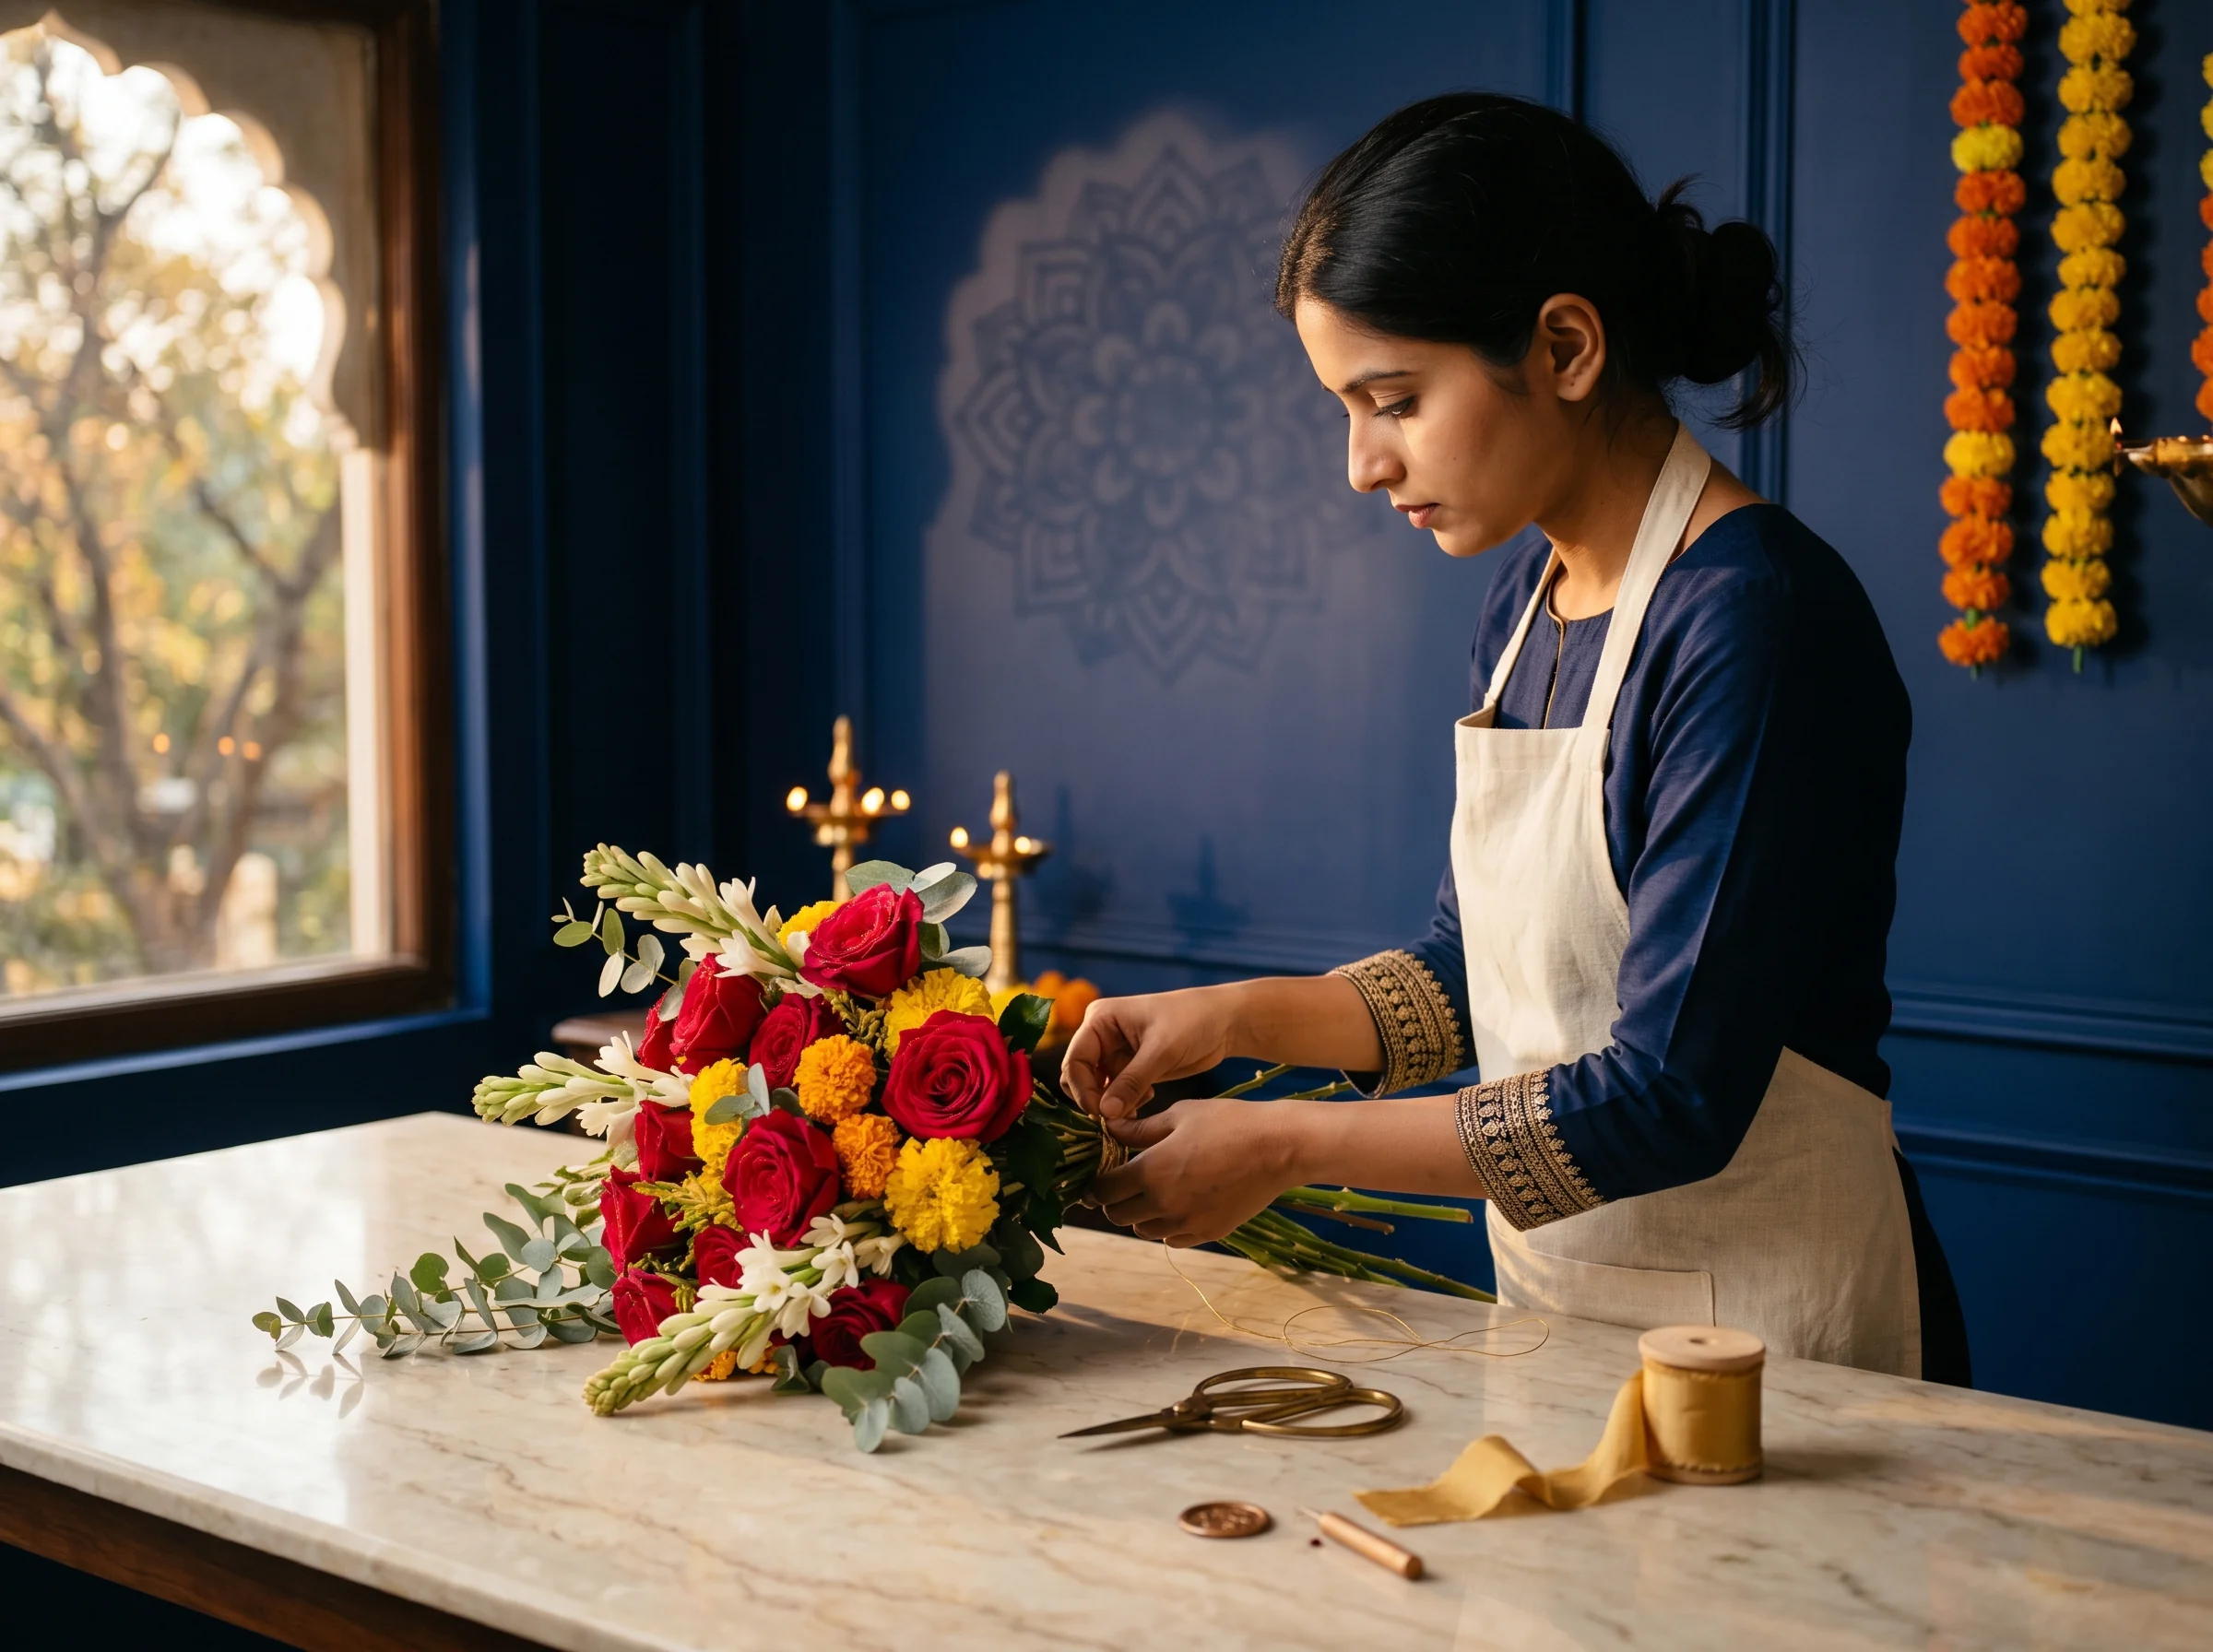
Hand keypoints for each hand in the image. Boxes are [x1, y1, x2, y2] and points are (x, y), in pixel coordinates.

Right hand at [1062, 988, 1239, 1119]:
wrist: (1224, 1022)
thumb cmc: (1192, 1022)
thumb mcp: (1161, 1051)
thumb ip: (1131, 1082)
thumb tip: (1104, 1113)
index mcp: (1099, 1019)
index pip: (1075, 1060)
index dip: (1083, 1090)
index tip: (1102, 1114)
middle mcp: (1101, 1034)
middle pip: (1079, 1076)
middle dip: (1094, 1098)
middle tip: (1115, 1117)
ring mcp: (1114, 1052)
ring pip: (1096, 1088)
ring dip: (1111, 1103)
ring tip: (1137, 1108)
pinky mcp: (1130, 1067)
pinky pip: (1114, 1092)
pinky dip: (1124, 1102)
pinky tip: (1146, 1101)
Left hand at [1089, 1098, 1309, 1245]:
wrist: (1278, 1148)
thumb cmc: (1228, 1123)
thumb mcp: (1180, 1115)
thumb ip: (1140, 1129)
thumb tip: (1109, 1128)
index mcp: (1151, 1171)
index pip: (1104, 1190)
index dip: (1094, 1186)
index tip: (1096, 1181)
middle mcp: (1164, 1203)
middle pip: (1118, 1215)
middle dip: (1115, 1200)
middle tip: (1123, 1184)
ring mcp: (1187, 1222)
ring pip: (1143, 1230)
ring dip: (1140, 1214)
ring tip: (1153, 1192)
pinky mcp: (1208, 1232)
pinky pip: (1172, 1239)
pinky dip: (1166, 1226)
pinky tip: (1178, 1204)